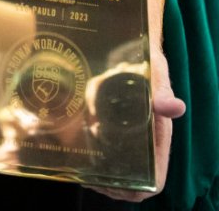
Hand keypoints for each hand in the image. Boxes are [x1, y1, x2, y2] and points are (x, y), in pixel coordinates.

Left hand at [90, 0, 185, 201]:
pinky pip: (94, 151)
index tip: (117, 187)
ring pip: (109, 168)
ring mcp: (121, 137)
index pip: (155, 177)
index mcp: (157, 136)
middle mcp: (140, 142)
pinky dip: (81, 155)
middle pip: (128, 180)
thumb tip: (174, 108)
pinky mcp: (103, 129)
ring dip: (92, 170)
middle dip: (108, 181)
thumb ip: (159, 90)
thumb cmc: (145, 64)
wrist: (128, 50)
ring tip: (73, 165)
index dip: (137, 188)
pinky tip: (65, 151)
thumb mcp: (153, 73)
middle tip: (84, 174)